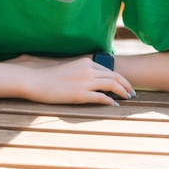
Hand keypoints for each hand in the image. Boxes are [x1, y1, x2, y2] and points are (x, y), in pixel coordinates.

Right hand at [7, 55, 134, 105]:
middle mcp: (88, 70)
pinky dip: (110, 101)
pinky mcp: (80, 94)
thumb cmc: (51, 77)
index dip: (121, 78)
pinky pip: (101, 97)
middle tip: (132, 93)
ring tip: (127, 98)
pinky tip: (114, 105)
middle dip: (126, 85)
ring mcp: (84, 82)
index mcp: (86, 62)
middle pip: (114, 77)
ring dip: (122, 92)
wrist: (36, 81)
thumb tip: (96, 80)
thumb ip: (84, 72)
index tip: (126, 85)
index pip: (109, 70)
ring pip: (111, 85)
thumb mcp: (71, 69)